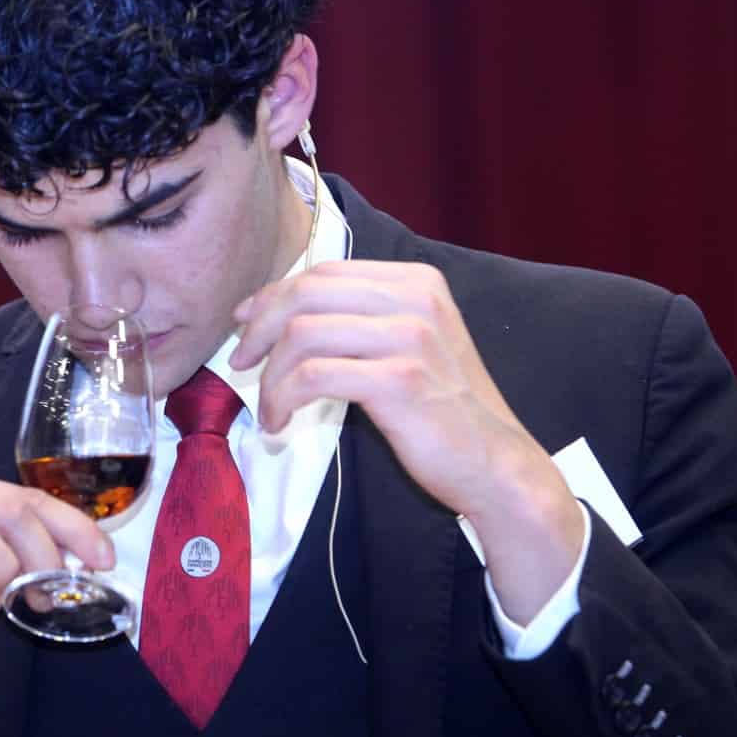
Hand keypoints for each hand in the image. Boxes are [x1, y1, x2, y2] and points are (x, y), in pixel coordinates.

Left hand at [230, 260, 581, 617]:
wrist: (495, 464)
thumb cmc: (442, 410)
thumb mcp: (407, 345)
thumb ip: (358, 320)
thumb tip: (274, 311)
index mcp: (416, 281)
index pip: (323, 273)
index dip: (273, 296)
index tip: (246, 325)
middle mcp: (416, 298)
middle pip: (307, 293)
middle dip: (261, 328)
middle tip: (241, 362)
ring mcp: (410, 336)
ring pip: (303, 333)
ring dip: (271, 374)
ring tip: (269, 407)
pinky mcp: (399, 379)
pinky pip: (313, 376)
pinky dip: (283, 399)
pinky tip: (281, 422)